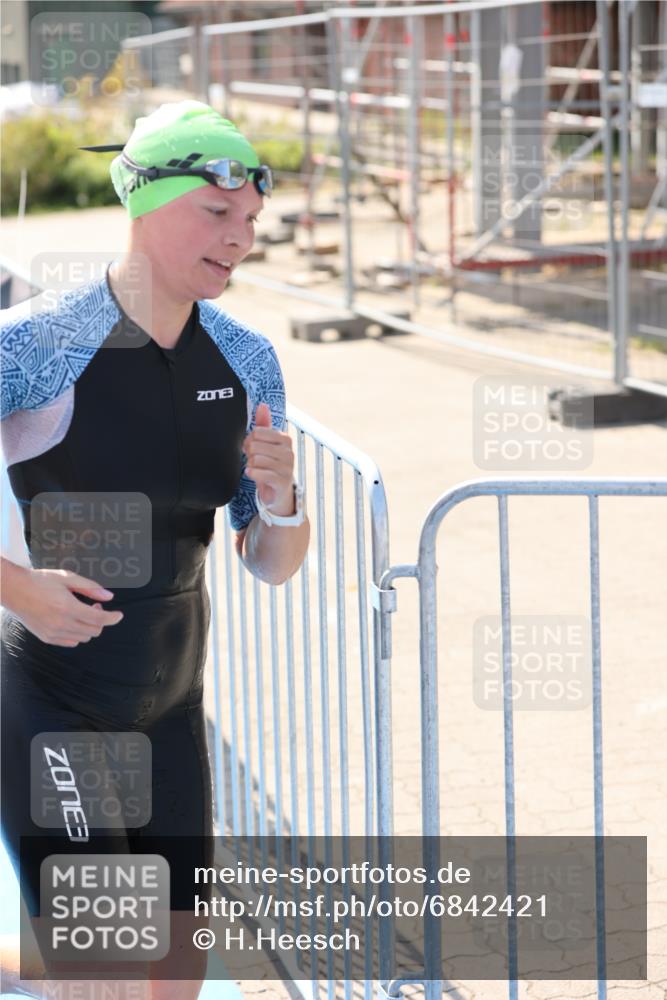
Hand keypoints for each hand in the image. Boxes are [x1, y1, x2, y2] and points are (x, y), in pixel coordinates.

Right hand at [4, 565, 123, 646]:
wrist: (15, 590)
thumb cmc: (41, 580)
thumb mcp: (67, 578)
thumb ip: (90, 588)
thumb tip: (110, 597)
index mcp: (68, 607)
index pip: (99, 619)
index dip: (113, 618)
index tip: (119, 615)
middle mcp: (61, 623)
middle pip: (94, 631)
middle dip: (101, 619)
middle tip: (94, 605)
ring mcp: (53, 633)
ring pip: (84, 638)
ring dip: (89, 627)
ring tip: (82, 612)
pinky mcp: (47, 638)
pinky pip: (71, 642)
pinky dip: (77, 634)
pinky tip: (73, 621)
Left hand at [243, 402, 295, 515]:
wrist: (278, 491)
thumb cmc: (270, 463)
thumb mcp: (266, 443)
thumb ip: (263, 424)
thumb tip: (262, 405)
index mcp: (285, 439)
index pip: (257, 432)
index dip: (249, 440)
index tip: (252, 448)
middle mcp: (289, 452)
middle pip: (254, 445)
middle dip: (249, 453)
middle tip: (253, 459)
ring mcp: (287, 467)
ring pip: (255, 459)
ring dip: (250, 465)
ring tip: (256, 468)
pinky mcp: (281, 481)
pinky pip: (258, 473)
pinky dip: (252, 473)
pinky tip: (254, 474)